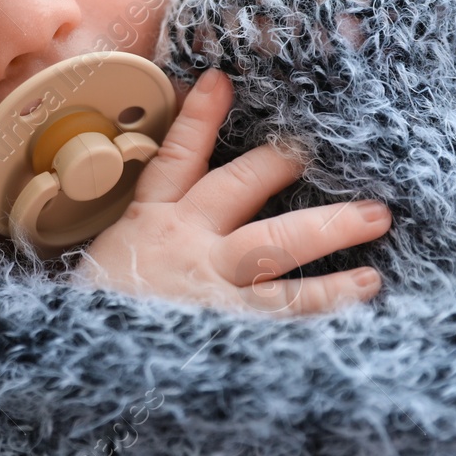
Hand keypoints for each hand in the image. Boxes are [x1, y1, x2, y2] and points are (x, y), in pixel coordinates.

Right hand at [70, 67, 391, 317]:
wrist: (78, 373)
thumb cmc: (93, 327)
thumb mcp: (104, 273)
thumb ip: (141, 249)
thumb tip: (172, 233)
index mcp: (147, 227)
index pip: (176, 159)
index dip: (199, 118)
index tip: (220, 82)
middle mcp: (185, 246)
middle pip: (239, 187)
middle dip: (279, 162)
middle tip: (318, 147)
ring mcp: (212, 286)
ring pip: (279, 245)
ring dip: (331, 227)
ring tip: (376, 217)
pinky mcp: (233, 328)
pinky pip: (290, 308)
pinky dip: (328, 300)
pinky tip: (365, 291)